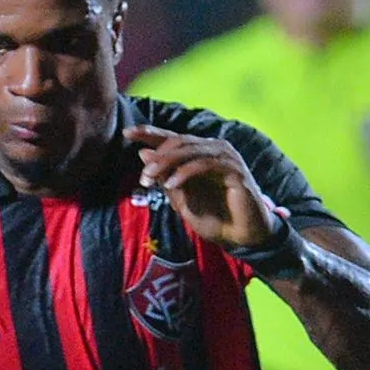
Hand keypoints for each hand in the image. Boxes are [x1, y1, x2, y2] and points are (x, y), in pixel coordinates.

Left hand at [126, 127, 282, 253]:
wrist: (242, 237)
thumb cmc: (214, 219)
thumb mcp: (181, 200)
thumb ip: (165, 178)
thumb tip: (143, 153)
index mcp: (199, 154)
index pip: (172, 138)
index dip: (150, 133)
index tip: (127, 132)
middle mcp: (213, 149)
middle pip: (179, 141)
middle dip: (157, 157)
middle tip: (143, 176)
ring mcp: (226, 157)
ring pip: (190, 150)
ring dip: (167, 164)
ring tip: (150, 179)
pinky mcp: (235, 169)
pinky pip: (205, 164)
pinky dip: (186, 173)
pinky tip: (172, 184)